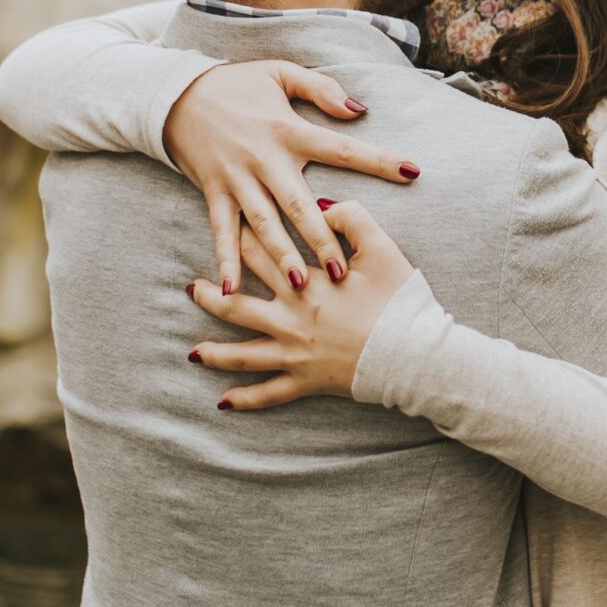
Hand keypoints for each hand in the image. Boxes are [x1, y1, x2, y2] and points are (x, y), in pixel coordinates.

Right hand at [162, 61, 419, 297]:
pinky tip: (231, 288)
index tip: (411, 171)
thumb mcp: (280, 72)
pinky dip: (226, 260)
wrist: (175, 93)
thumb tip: (359, 109)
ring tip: (302, 286)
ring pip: (263, 224)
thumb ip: (321, 89)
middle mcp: (264, 158)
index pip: (341, 147)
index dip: (377, 159)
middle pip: (298, 203)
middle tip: (342, 271)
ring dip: (281, 256)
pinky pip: (222, 230)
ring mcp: (237, 179)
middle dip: (321, 237)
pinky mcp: (214, 192)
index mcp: (288, 129)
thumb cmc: (236, 84)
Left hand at [187, 201, 416, 410]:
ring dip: (215, 350)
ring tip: (193, 350)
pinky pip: (268, 393)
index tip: (227, 232)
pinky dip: (245, 398)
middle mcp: (291, 319)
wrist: (414, 353)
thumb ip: (352, 218)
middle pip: (238, 303)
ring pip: (242, 353)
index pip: (262, 256)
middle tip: (192, 288)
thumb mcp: (381, 249)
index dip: (242, 241)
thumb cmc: (400, 301)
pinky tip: (224, 400)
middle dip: (213, 293)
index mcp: (306, 284)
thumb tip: (322, 205)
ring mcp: (295, 353)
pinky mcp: (306, 381)